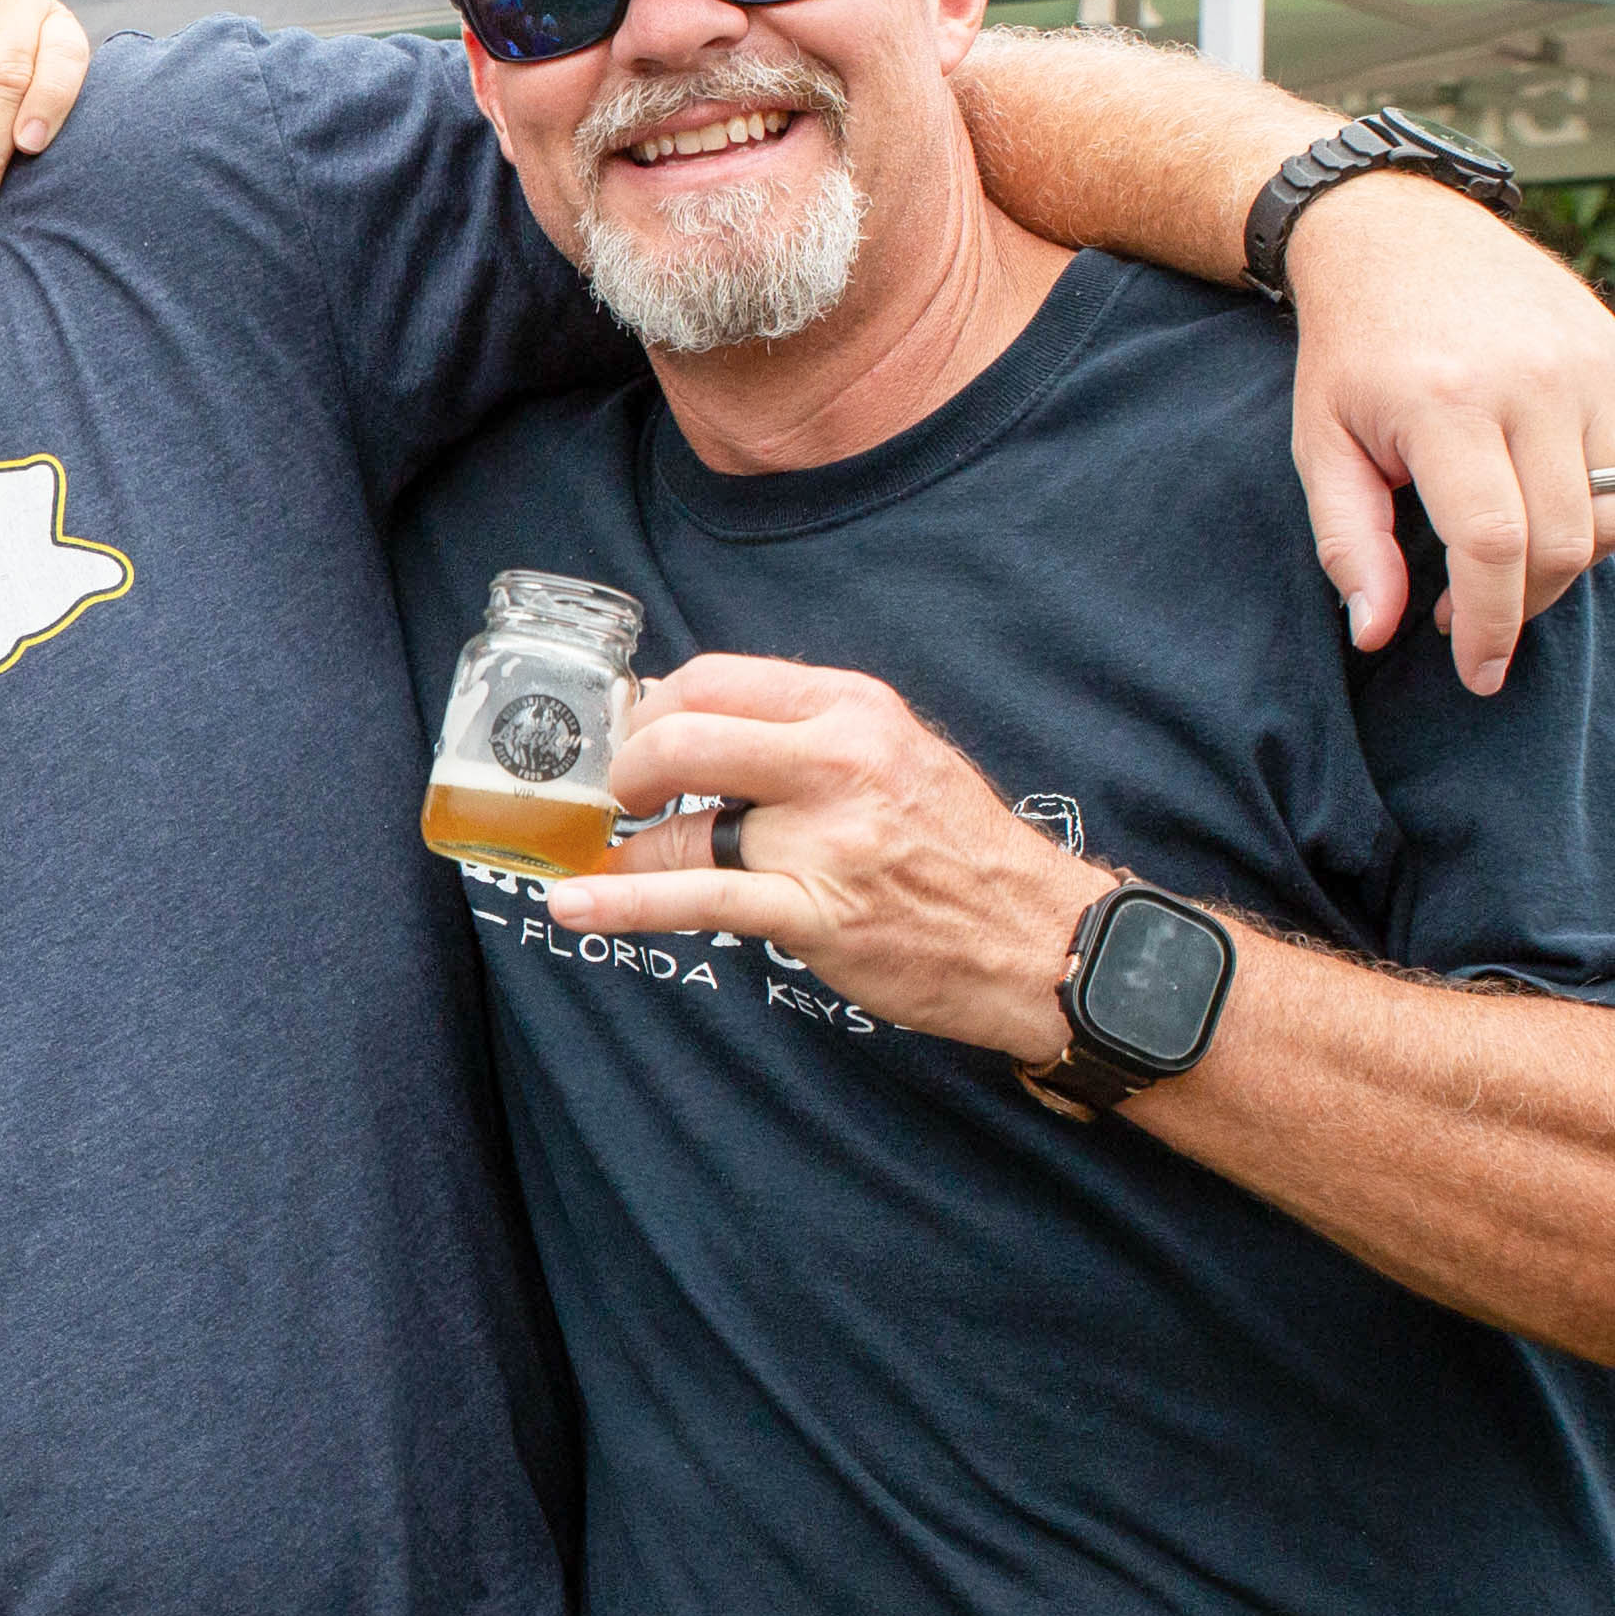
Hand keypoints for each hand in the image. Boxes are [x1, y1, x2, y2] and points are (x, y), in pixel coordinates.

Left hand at [548, 657, 1100, 1060]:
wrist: (1039, 937)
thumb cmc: (955, 848)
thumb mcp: (894, 752)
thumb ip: (801, 732)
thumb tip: (688, 722)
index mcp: (853, 707)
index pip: (713, 678)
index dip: (649, 708)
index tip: (631, 739)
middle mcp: (840, 758)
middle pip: (680, 733)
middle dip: (625, 767)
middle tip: (618, 797)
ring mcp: (828, 837)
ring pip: (681, 823)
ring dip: (630, 847)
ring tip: (612, 860)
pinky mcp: (816, 911)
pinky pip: (696, 898)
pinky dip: (622, 903)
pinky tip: (575, 904)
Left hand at [1280, 180, 1614, 696]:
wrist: (1402, 238)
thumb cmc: (1354, 357)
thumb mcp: (1322, 447)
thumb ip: (1349, 544)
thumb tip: (1375, 635)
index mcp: (1449, 403)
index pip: (1492, 545)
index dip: (1489, 625)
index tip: (1478, 673)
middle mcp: (1536, 381)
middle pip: (1563, 541)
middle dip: (1523, 606)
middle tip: (1475, 620)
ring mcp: (1596, 366)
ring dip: (1570, 566)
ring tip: (1507, 567)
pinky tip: (1559, 516)